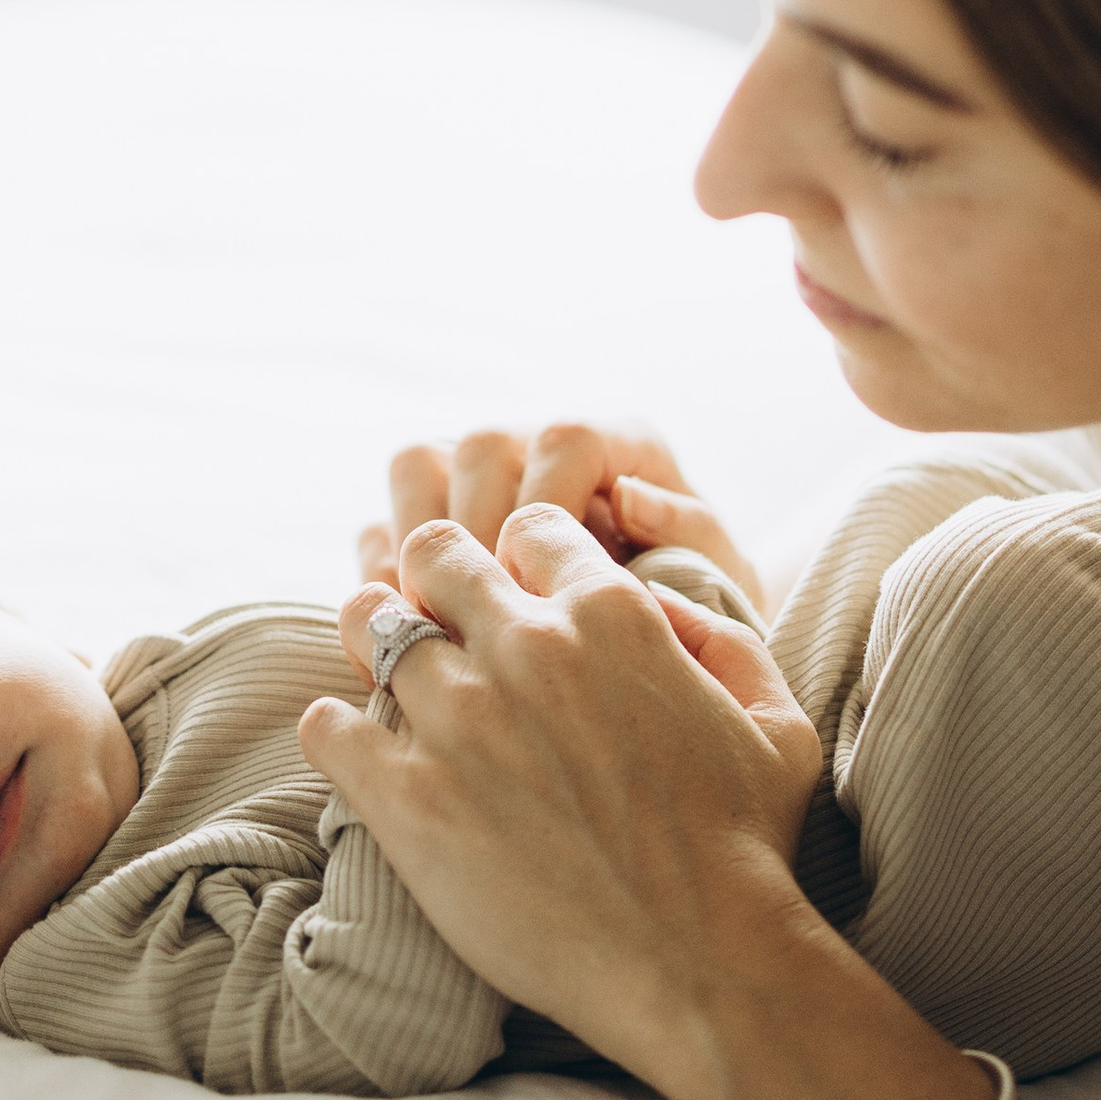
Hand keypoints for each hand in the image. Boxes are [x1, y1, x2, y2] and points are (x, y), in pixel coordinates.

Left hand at [302, 505, 819, 1084]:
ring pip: (370, 624)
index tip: (516, 598)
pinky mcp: (408, 798)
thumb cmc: (746, 851)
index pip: (529, 530)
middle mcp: (526, 649)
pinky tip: (359, 750)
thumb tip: (657, 599)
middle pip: (434, 553)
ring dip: (375, 643)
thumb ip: (720, 635)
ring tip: (386, 676)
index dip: (522, 560)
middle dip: (434, 578)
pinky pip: (329, 726)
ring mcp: (459, 721)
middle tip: (437, 621)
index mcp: (610, 615)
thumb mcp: (774, 721)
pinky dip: (336, 731)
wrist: (700, 971)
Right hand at [354, 423, 765, 611]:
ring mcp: (479, 480)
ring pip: (417, 468)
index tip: (547, 587)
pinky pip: (382, 523)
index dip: (548, 508)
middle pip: (479, 446)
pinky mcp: (432, 524)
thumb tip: (631, 499)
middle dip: (476, 533)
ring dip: (419, 545)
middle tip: (485, 616)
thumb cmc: (698, 608)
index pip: (564, 440)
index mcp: (615, 444)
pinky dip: (384, 573)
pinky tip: (414, 635)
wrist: (668, 659)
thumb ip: (688, 532)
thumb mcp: (718, 576)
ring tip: (443, 623)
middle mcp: (538, 445)